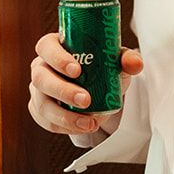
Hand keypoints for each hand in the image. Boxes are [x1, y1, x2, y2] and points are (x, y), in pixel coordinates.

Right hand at [28, 31, 143, 137]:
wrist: (100, 88)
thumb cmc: (102, 66)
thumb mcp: (116, 60)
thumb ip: (127, 59)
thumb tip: (135, 64)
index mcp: (55, 46)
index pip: (46, 47)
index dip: (57, 58)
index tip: (77, 70)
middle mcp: (42, 66)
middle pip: (40, 77)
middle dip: (62, 91)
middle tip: (86, 100)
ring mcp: (38, 90)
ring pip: (41, 104)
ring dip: (64, 116)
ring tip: (88, 123)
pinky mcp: (40, 110)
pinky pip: (45, 121)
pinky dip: (64, 127)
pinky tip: (81, 127)